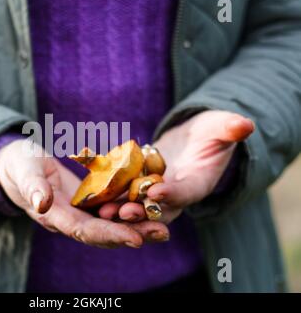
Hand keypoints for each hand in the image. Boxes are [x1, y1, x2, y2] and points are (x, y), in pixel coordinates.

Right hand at [0, 139, 169, 247]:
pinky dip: (131, 210)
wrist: (21, 165)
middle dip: (132, 234)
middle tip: (161, 233)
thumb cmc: (20, 165)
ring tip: (163, 226)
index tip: (134, 238)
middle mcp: (71, 220)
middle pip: (104, 232)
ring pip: (112, 224)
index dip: (109, 234)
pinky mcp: (90, 201)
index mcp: (55, 216)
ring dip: (137, 226)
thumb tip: (41, 203)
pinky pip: (112, 209)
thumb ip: (32, 186)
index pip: (84, 230)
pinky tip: (151, 206)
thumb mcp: (24, 171)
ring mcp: (82, 212)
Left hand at [98, 110, 254, 223]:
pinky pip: (123, 194)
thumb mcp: (220, 127)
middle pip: (159, 209)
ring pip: (138, 207)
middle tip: (121, 212)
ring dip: (120, 210)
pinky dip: (110, 196)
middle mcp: (176, 195)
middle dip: (141, 212)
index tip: (156, 191)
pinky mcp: (140, 187)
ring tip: (102, 209)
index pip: (186, 192)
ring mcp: (156, 193)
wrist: (191, 139)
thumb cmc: (210, 132)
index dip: (173, 193)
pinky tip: (91, 195)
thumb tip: (245, 125)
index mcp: (198, 184)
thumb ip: (230, 129)